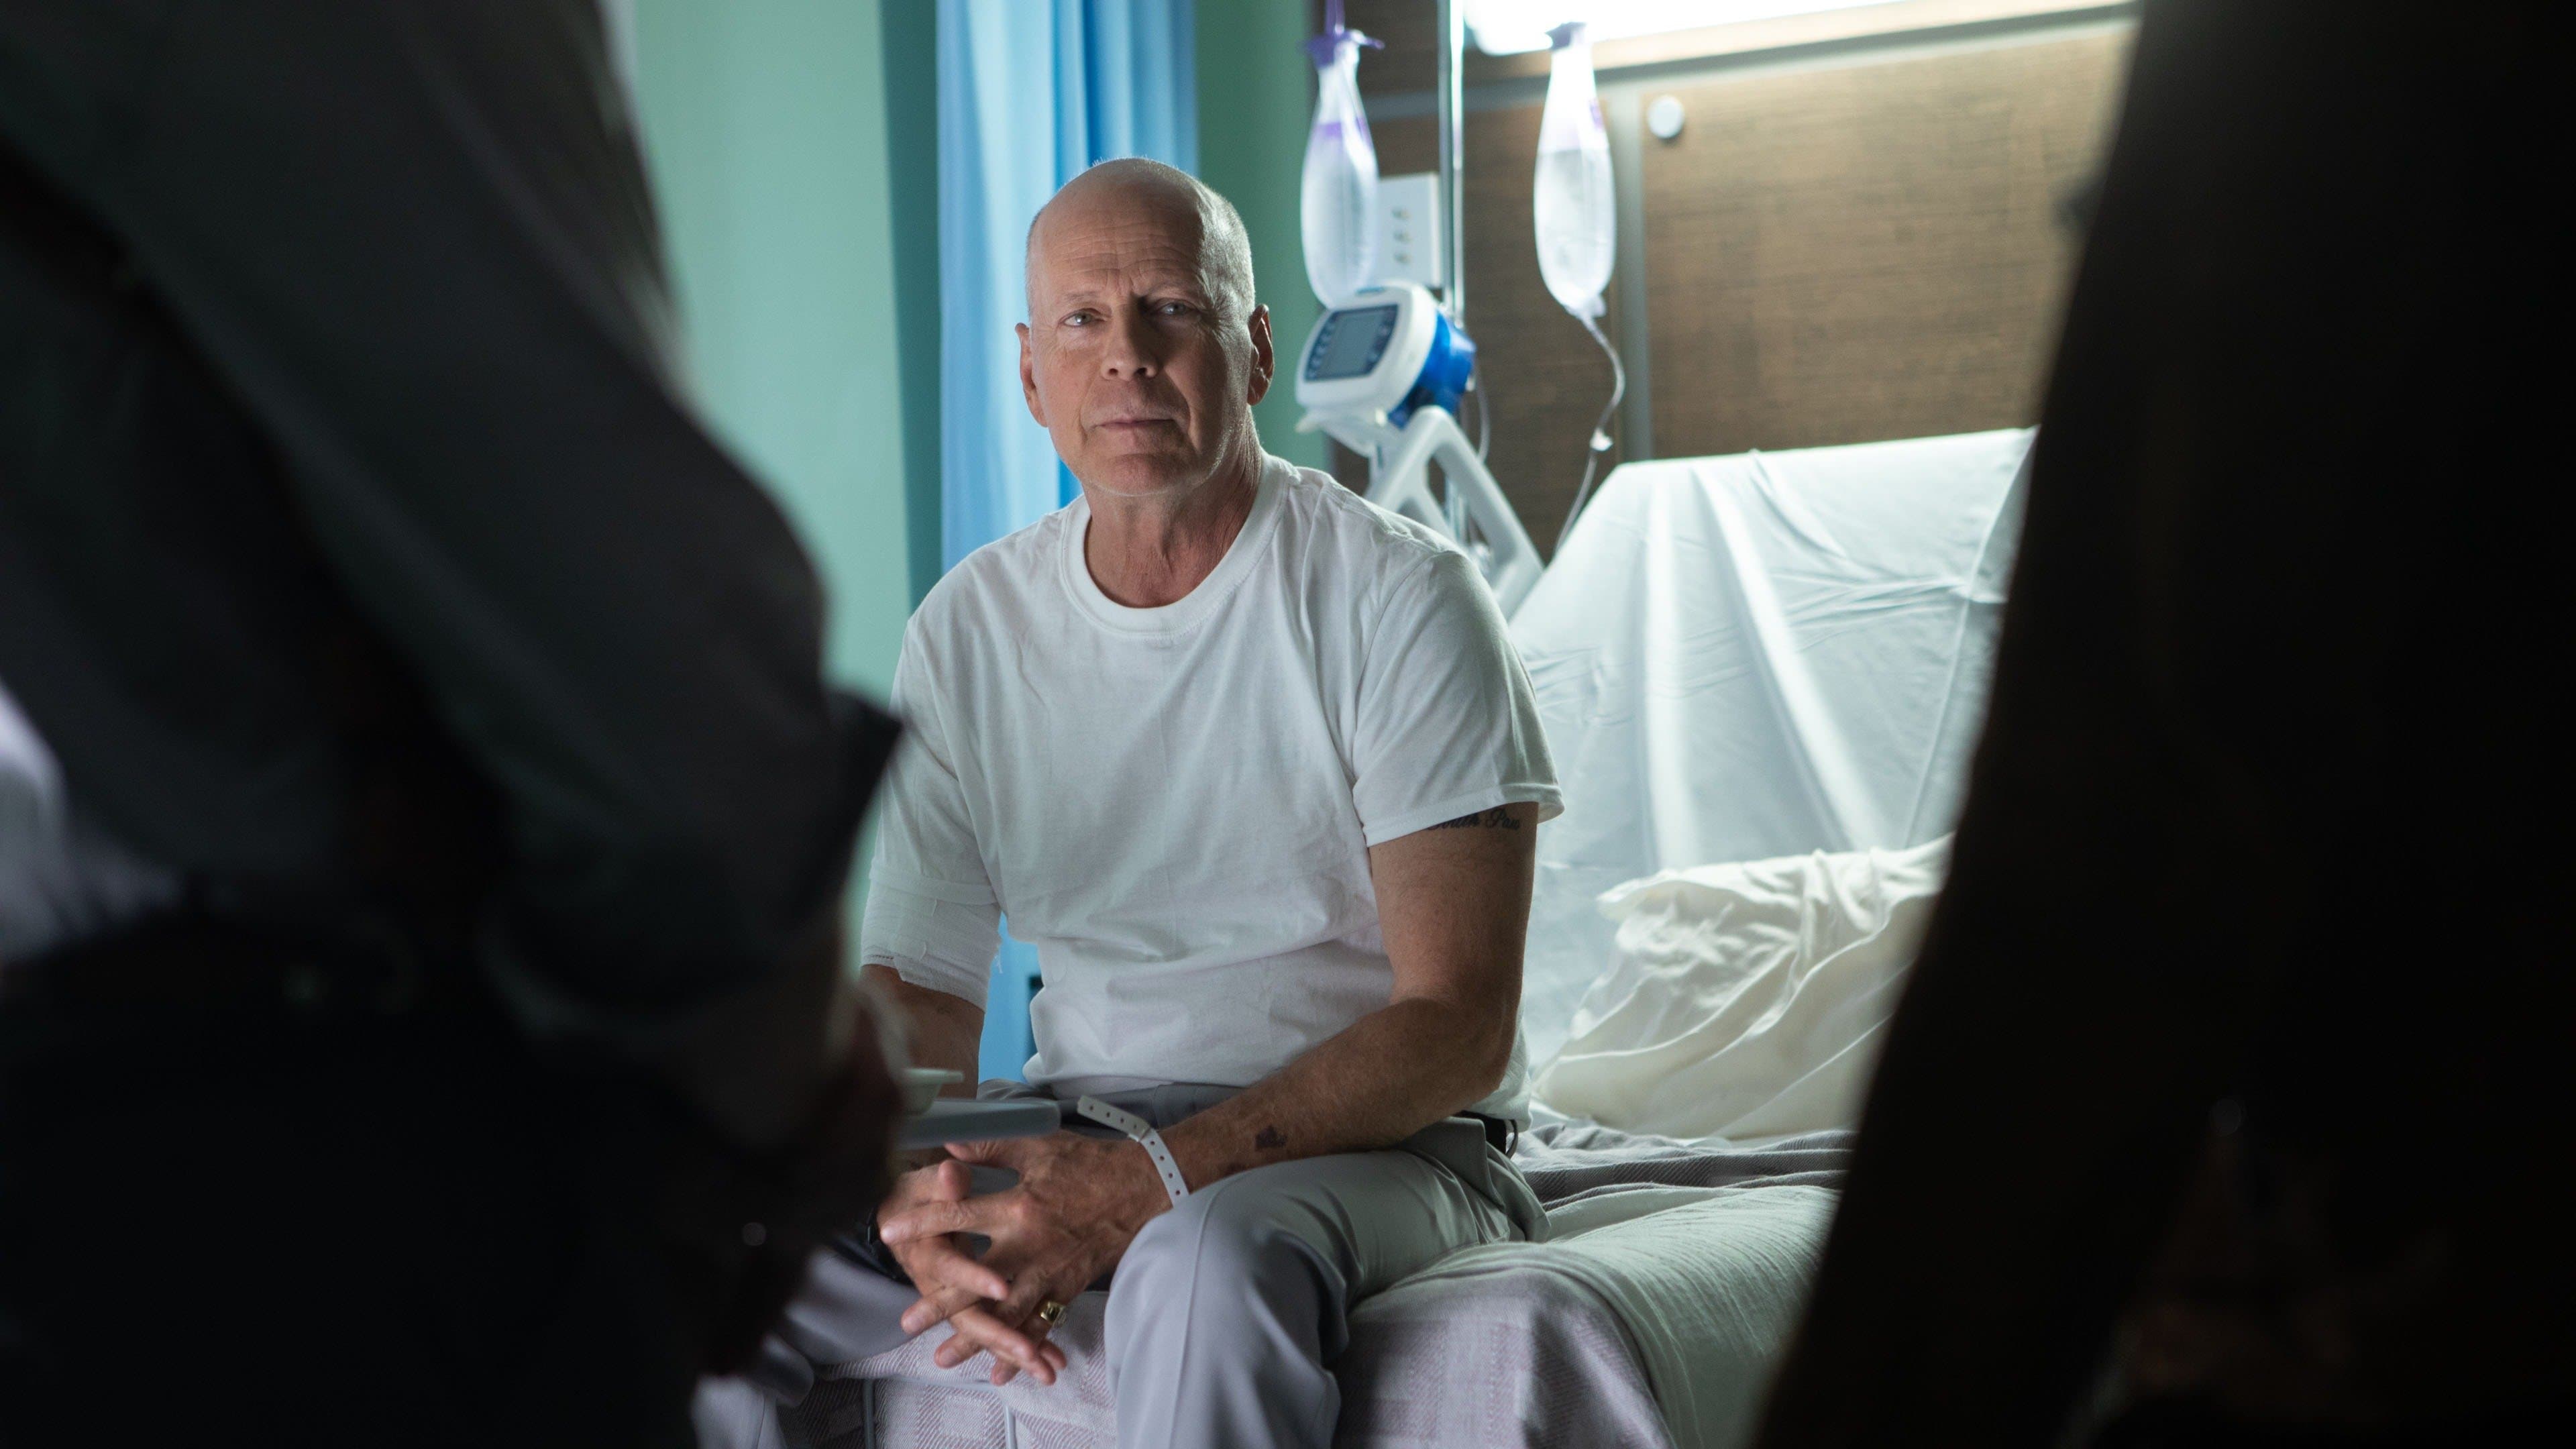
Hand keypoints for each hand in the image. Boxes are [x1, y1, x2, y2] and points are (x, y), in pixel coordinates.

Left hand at [880, 1131, 1169, 1385]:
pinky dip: (1024, 1349)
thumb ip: (992, 1148)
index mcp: (1018, 1206)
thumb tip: (949, 1144)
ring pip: (1007, 1313)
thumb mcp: (1039, 1147)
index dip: (922, 1223)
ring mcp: (1050, 1272)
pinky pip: (1042, 1325)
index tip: (889, 1233)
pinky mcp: (1068, 1287)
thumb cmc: (1088, 1164)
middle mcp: (1030, 1246)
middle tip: (908, 1322)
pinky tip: (1003, 1370)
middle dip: (940, 1303)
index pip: (959, 1216)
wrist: (1141, 1187)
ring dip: (975, 1337)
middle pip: (977, 1281)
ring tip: (944, 1358)